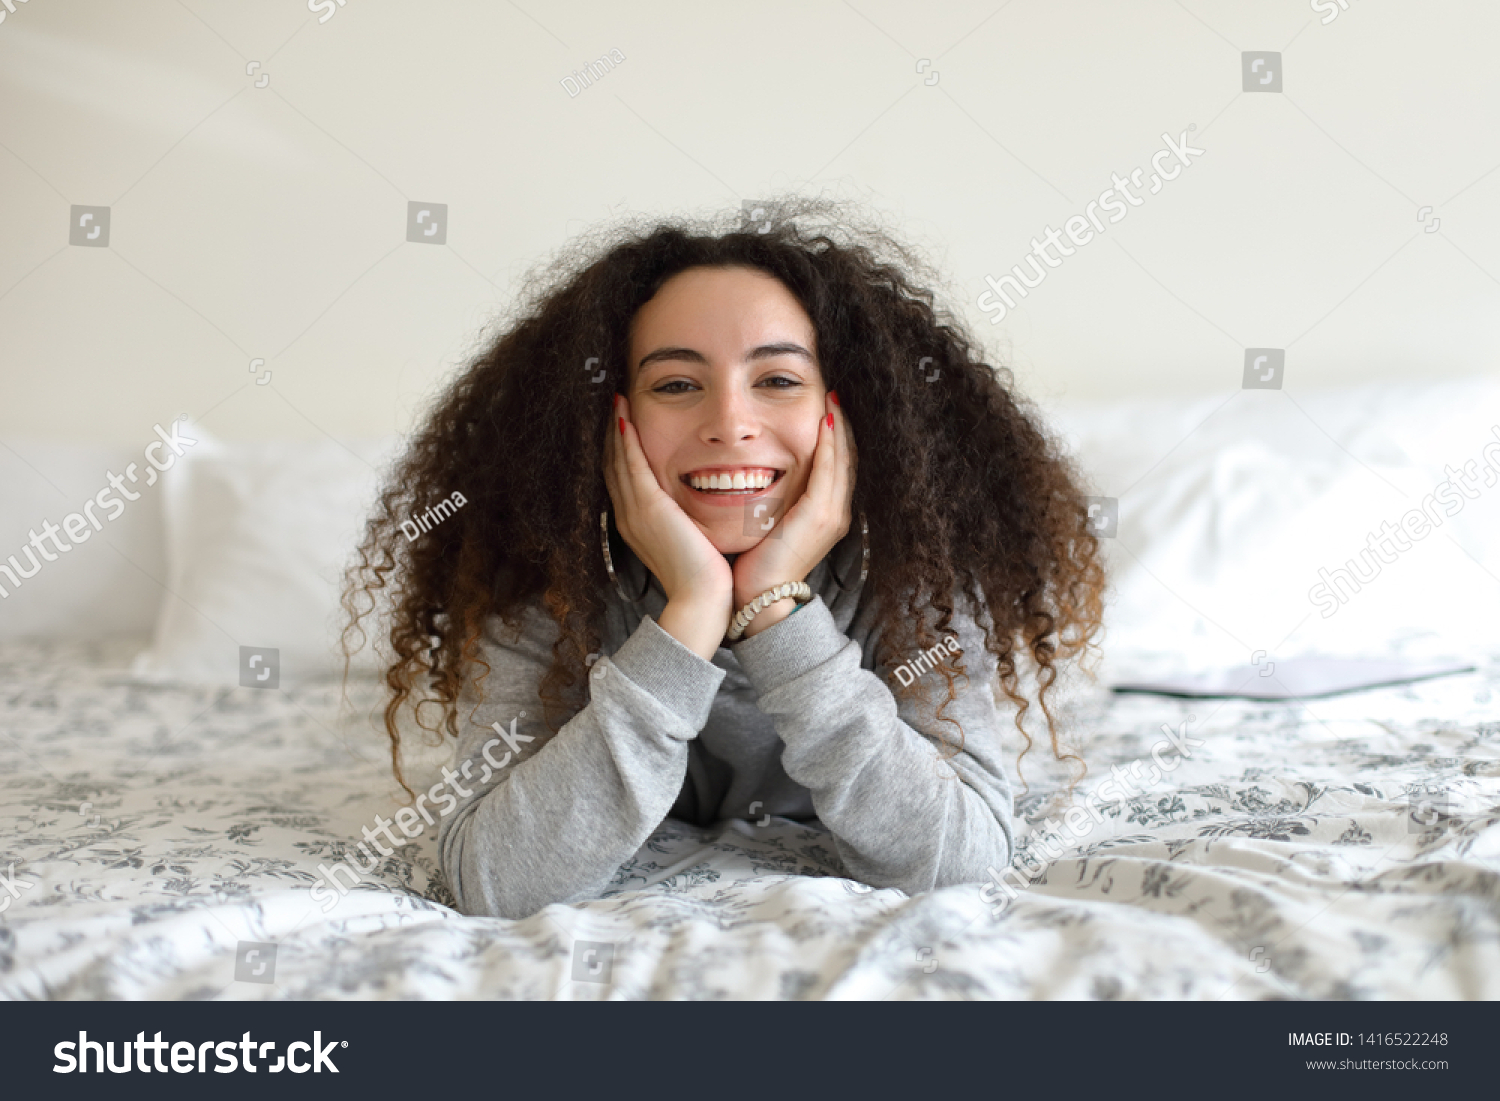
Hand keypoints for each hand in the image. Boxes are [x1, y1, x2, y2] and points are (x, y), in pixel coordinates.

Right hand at [605, 394, 733, 655]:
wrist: (701, 601)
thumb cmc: (704, 576)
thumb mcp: (690, 541)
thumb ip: (686, 520)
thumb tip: (693, 506)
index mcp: (638, 523)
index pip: (622, 476)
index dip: (619, 447)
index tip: (621, 419)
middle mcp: (629, 515)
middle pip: (612, 463)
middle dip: (611, 431)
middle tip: (612, 399)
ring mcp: (634, 512)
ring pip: (616, 459)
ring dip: (614, 427)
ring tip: (614, 398)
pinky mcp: (647, 509)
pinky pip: (630, 464)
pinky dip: (626, 439)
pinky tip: (623, 415)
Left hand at [732, 391, 855, 637]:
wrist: (758, 599)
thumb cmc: (756, 565)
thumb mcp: (768, 525)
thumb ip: (772, 500)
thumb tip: (756, 476)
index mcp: (825, 514)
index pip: (836, 464)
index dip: (834, 435)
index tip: (825, 407)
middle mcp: (835, 512)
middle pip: (845, 457)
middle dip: (840, 423)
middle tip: (834, 392)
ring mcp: (831, 514)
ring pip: (842, 459)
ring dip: (838, 426)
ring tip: (832, 397)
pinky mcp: (820, 516)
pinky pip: (829, 470)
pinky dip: (829, 443)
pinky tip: (824, 420)